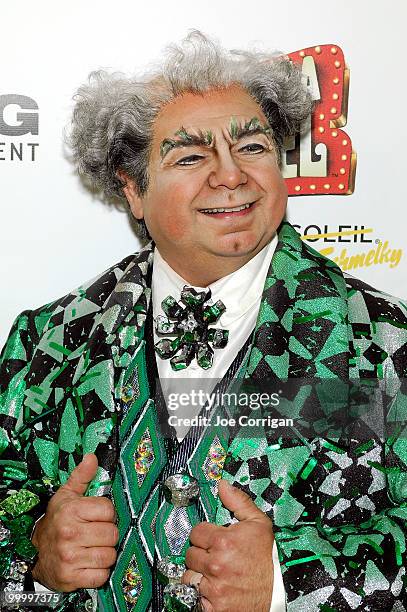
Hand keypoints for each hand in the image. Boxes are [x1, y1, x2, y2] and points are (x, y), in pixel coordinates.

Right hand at [32, 453, 117, 590]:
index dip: (106, 513)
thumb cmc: (56, 521)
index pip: (108, 510)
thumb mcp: (66, 496)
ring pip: (109, 555)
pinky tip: (89, 562)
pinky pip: (101, 576)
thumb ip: (82, 476)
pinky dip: (99, 572)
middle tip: (96, 533)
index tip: (98, 516)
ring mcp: (70, 557)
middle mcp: (69, 533)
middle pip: (112, 534)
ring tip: (93, 547)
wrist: (34, 552)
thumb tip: (92, 457)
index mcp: (71, 511)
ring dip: (105, 553)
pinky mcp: (71, 577)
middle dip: (107, 534)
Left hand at [182, 479, 273, 611]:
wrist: (281, 592)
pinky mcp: (213, 607)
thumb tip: (222, 485)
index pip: (196, 532)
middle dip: (202, 554)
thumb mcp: (259, 524)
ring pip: (189, 575)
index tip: (215, 539)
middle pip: (190, 554)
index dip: (206, 535)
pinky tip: (216, 588)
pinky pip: (194, 595)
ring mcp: (213, 588)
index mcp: (223, 541)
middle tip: (217, 557)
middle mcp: (216, 564)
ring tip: (216, 573)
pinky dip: (202, 593)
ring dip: (199, 574)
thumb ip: (238, 502)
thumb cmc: (269, 558)